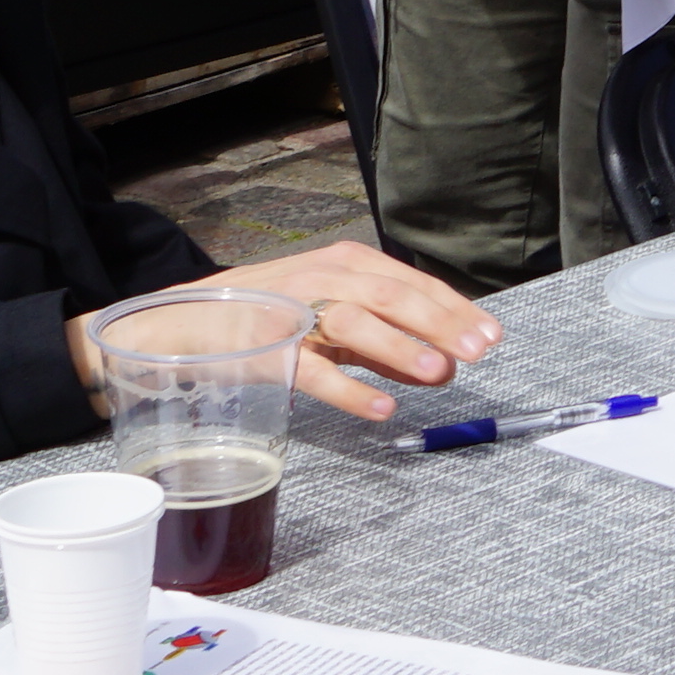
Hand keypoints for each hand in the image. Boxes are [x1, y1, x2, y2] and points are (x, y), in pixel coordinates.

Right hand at [79, 248, 496, 423]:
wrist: (183, 321)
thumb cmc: (266, 316)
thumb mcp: (330, 318)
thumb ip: (384, 342)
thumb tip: (443, 365)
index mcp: (343, 263)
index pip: (410, 282)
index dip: (453, 307)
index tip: (491, 334)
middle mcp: (320, 277)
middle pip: (390, 295)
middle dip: (440, 323)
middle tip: (479, 351)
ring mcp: (291, 310)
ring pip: (354, 323)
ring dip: (400, 348)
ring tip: (439, 373)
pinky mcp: (265, 348)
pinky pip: (312, 370)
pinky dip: (349, 390)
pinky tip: (380, 410)